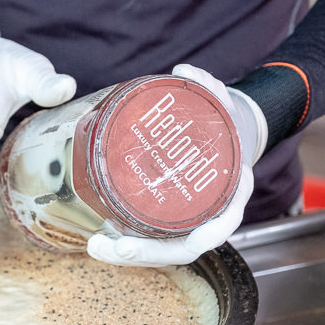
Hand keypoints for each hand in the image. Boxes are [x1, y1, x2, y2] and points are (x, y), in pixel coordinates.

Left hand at [86, 64, 267, 266]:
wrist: (225, 138)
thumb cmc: (223, 127)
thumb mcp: (221, 106)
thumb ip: (207, 87)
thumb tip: (184, 71)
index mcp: (229, 195)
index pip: (219, 226)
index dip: (206, 236)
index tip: (194, 241)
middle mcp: (208, 216)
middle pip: (179, 248)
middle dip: (145, 254)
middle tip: (109, 247)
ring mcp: (186, 222)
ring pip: (159, 249)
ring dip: (127, 254)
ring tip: (96, 246)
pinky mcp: (166, 220)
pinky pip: (149, 239)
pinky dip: (126, 243)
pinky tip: (100, 237)